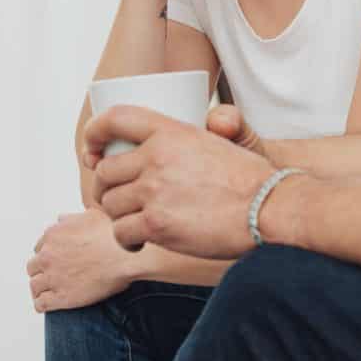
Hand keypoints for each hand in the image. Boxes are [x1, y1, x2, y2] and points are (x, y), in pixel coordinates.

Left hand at [27, 209, 138, 312]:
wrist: (127, 258)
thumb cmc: (115, 236)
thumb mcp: (92, 215)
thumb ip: (72, 218)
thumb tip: (61, 218)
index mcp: (53, 234)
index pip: (40, 248)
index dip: (49, 255)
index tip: (57, 261)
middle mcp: (48, 255)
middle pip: (33, 267)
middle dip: (42, 271)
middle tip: (54, 277)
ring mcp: (53, 276)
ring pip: (35, 286)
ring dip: (41, 289)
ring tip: (50, 293)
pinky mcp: (60, 297)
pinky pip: (40, 304)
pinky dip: (43, 304)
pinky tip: (49, 305)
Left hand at [83, 106, 276, 258]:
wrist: (270, 209)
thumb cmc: (248, 179)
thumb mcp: (218, 140)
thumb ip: (189, 136)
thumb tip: (178, 135)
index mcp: (171, 131)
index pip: (116, 118)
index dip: (94, 133)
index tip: (90, 149)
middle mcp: (157, 157)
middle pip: (105, 171)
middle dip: (104, 187)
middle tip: (116, 198)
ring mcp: (154, 190)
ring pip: (109, 204)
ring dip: (118, 216)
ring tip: (135, 222)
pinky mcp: (156, 224)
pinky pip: (120, 232)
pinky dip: (127, 241)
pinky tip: (140, 242)